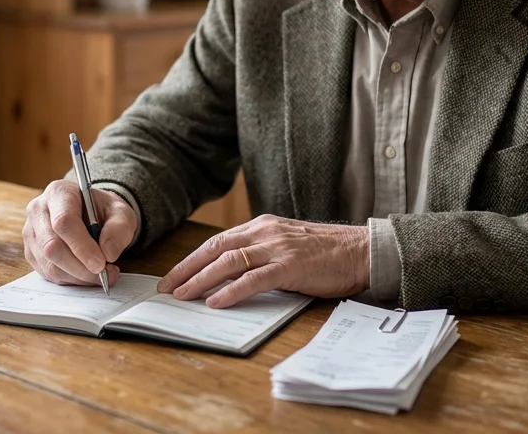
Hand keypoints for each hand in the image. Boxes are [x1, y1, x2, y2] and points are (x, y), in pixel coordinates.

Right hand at [23, 180, 137, 285]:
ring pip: (49, 264)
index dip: (81, 246)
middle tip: (105, 274)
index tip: (100, 263)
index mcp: (59, 193)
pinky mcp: (31, 252)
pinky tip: (86, 274)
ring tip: (101, 275)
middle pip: (52, 246)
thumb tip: (108, 253)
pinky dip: (70, 280)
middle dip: (81, 267)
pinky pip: (48, 273)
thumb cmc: (103, 211)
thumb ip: (119, 228)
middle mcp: (38, 211)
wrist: (90, 213)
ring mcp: (31, 233)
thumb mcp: (121, 212)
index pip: (63, 222)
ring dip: (78, 277)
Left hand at [157, 215, 369, 307]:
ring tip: (183, 295)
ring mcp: (277, 248)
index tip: (174, 275)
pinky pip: (253, 279)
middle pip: (215, 249)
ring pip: (228, 262)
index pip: (218, 242)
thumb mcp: (287, 246)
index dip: (193, 259)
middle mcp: (266, 232)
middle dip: (187, 269)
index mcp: (263, 226)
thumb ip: (261, 255)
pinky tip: (215, 302)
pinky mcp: (290, 266)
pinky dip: (231, 291)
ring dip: (201, 280)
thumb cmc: (326, 254)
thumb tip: (231, 278)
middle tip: (166, 287)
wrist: (361, 251)